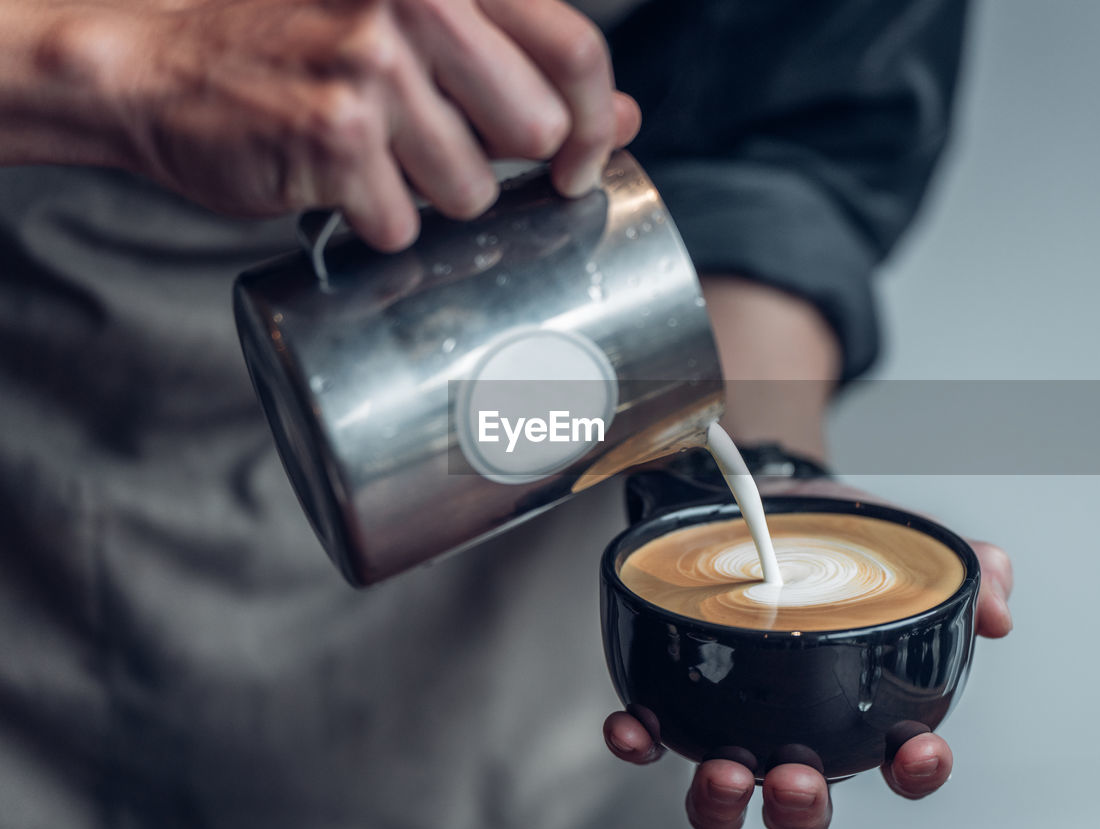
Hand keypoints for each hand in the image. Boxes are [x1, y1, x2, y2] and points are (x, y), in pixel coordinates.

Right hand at [42, 0, 638, 249]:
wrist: (160, 64)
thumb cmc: (298, 48)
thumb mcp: (418, 32)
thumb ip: (523, 67)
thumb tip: (629, 118)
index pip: (578, 52)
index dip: (597, 124)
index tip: (581, 164)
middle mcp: (417, 5)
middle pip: (538, 131)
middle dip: (505, 166)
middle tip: (450, 160)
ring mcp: (374, 70)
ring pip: (473, 192)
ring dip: (431, 198)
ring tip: (374, 159)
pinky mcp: (333, 138)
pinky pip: (400, 225)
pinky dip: (372, 223)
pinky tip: (334, 183)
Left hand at [602, 480, 1012, 828]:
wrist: (767, 493)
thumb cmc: (838, 536)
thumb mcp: (909, 543)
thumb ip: (968, 572)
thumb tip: (998, 610)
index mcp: (863, 705)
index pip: (901, 761)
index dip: (916, 771)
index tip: (918, 752)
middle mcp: (798, 727)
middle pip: (804, 804)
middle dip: (802, 808)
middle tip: (797, 780)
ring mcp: (738, 716)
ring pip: (728, 792)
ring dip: (721, 800)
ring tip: (724, 771)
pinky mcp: (682, 690)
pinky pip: (655, 734)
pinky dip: (640, 741)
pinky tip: (632, 729)